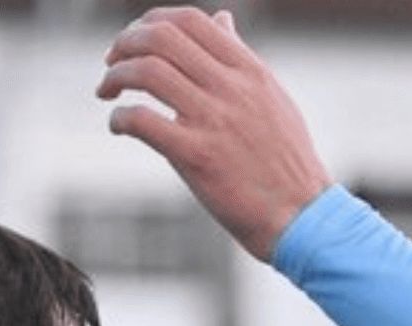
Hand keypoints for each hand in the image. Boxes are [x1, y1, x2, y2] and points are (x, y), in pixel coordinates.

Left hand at [98, 7, 332, 259]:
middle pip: (161, 37)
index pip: (191, 21)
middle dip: (124, 43)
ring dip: (115, 76)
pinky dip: (119, 118)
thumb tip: (222, 20)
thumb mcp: (273, 99)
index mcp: (252, 73)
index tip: (136, 41)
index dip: (151, 21)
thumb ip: (242, 60)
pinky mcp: (198, 157)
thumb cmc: (287, 164)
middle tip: (112, 62)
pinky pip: (142, 120)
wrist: (303, 218)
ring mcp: (215, 122)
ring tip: (108, 91)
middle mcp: (233, 90)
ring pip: (146, 71)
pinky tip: (119, 126)